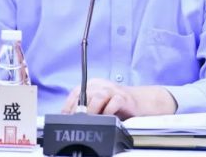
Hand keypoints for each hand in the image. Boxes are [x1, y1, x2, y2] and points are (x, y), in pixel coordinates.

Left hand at [61, 78, 176, 119]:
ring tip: (91, 121)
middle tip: (78, 121)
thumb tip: (69, 118)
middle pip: (85, 94)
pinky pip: (114, 102)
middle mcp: (102, 85)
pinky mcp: (124, 97)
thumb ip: (85, 107)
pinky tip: (107, 118)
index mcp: (93, 84)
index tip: (66, 117)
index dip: (70, 105)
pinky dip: (108, 111)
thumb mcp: (98, 104)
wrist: (139, 102)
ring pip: (98, 96)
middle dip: (80, 110)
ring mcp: (113, 90)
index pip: (76, 92)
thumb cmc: (116, 105)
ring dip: (93, 110)